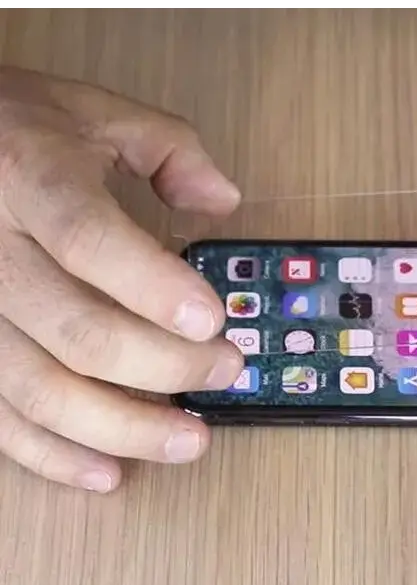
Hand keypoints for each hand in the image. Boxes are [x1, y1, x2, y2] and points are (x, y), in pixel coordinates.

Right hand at [0, 66, 243, 490]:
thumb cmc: (18, 129)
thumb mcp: (96, 112)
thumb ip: (171, 150)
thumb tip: (226, 203)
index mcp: (29, 181)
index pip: (90, 241)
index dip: (154, 288)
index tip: (214, 321)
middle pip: (77, 330)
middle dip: (165, 364)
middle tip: (226, 371)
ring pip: (39, 389)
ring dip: (122, 428)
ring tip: (189, 442)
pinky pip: (0, 418)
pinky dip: (53, 456)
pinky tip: (108, 472)